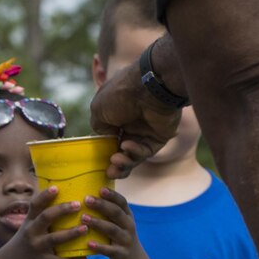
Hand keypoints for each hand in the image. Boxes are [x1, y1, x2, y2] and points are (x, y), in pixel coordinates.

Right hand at [0, 188, 86, 258]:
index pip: (35, 205)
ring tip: (85, 229)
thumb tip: (62, 195)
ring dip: (71, 233)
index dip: (45, 196)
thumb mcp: (28, 225)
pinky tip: (84, 257)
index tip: (56, 188)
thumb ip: (41, 214)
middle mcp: (32, 232)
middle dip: (62, 210)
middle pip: (46, 217)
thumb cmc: (25, 240)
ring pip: (55, 239)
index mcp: (29, 221)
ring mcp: (37, 247)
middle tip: (78, 204)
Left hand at [81, 188, 152, 258]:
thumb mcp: (119, 224)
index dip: (112, 195)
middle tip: (87, 199)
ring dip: (98, 223)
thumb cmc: (120, 239)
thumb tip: (88, 196)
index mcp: (127, 217)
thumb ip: (109, 213)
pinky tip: (88, 243)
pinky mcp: (122, 254)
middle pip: (116, 213)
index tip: (100, 188)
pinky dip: (99, 247)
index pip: (122, 202)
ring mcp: (126, 240)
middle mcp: (129, 226)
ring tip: (83, 218)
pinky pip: (110, 250)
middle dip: (102, 205)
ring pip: (112, 229)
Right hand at [89, 56, 182, 179]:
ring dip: (124, 162)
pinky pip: (146, 151)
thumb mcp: (98, 109)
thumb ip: (99, 128)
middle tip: (109, 172)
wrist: (149, 86)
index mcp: (116, 114)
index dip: (105, 151)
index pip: (110, 138)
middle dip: (116, 164)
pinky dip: (136, 151)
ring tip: (115, 162)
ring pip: (134, 155)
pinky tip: (127, 146)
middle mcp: (132, 123)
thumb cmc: (121, 94)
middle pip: (123, 151)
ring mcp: (146, 130)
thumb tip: (107, 139)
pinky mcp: (160, 136)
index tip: (100, 162)